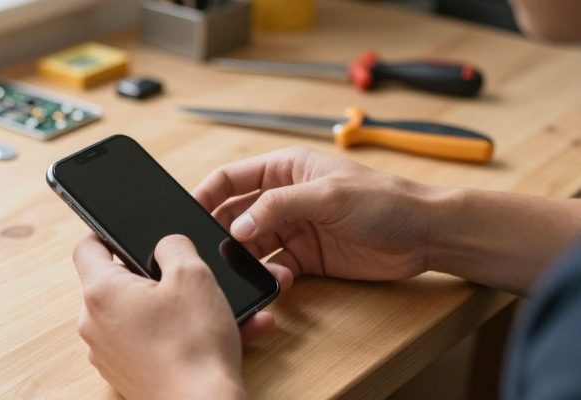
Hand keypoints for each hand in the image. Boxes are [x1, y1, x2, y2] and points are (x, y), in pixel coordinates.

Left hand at [73, 234, 291, 399]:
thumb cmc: (194, 345)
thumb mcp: (193, 275)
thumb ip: (174, 245)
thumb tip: (166, 244)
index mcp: (101, 292)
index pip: (87, 246)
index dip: (108, 233)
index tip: (129, 233)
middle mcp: (94, 324)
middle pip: (118, 283)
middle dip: (154, 276)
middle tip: (188, 277)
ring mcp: (108, 353)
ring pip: (140, 314)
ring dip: (176, 307)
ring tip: (218, 309)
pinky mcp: (126, 374)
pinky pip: (150, 342)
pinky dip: (178, 335)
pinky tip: (219, 335)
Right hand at [194, 147, 435, 281]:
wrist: (425, 235)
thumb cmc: (385, 200)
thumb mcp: (328, 195)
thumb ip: (279, 206)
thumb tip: (238, 225)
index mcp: (284, 168)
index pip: (230, 179)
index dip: (206, 195)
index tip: (188, 215)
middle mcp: (283, 197)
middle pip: (235, 215)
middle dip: (222, 233)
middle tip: (213, 252)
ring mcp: (293, 228)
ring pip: (251, 245)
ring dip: (246, 259)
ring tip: (250, 270)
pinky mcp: (305, 257)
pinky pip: (273, 266)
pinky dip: (270, 276)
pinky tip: (280, 280)